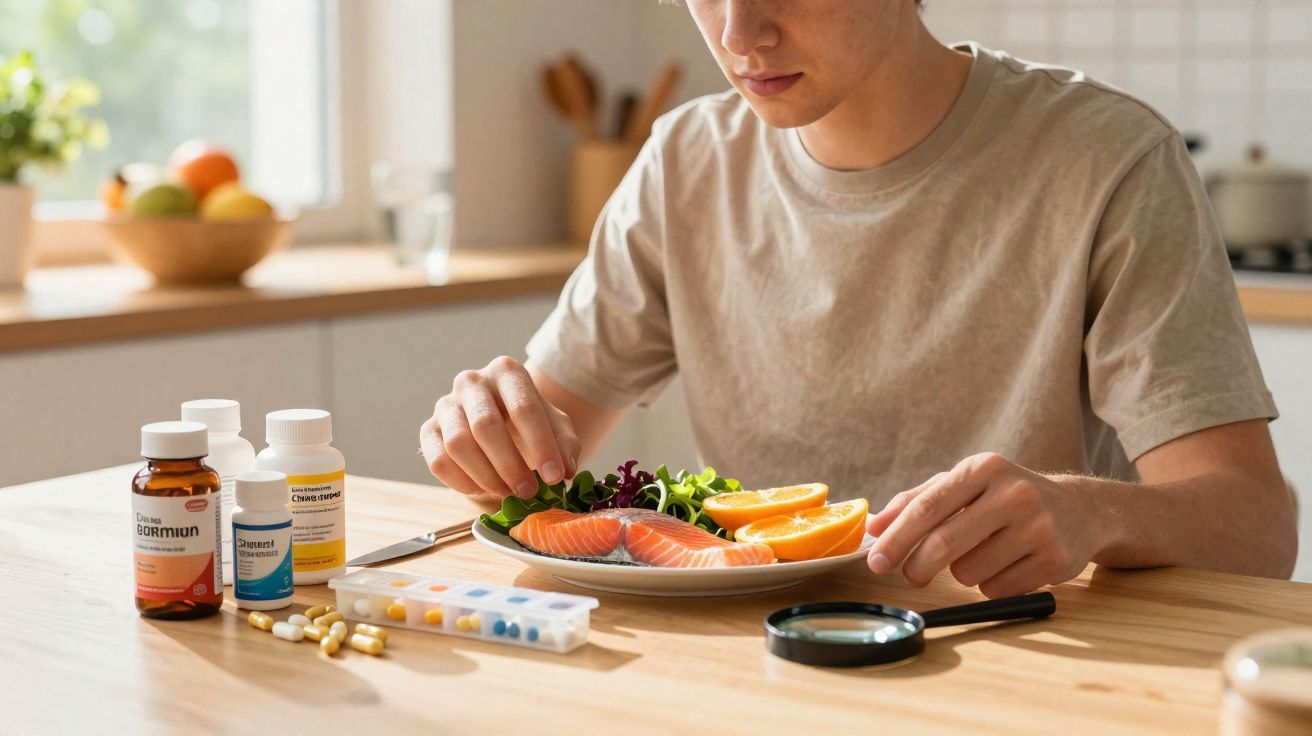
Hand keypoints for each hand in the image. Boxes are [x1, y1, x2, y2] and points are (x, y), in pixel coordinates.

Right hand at [419, 356, 580, 499]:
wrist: (498, 425)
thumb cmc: (529, 424)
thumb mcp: (556, 428)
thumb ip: (564, 445)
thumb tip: (563, 470)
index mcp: (506, 372)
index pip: (524, 407)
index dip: (541, 445)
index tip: (554, 476)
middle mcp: (471, 381)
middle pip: (486, 425)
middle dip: (510, 465)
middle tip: (529, 491)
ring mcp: (445, 404)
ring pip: (458, 444)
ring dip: (486, 476)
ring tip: (508, 493)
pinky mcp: (429, 430)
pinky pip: (438, 461)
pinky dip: (462, 482)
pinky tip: (483, 489)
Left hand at [866, 452, 1107, 597]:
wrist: (1080, 510)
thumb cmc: (1005, 497)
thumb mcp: (964, 485)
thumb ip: (916, 501)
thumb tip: (873, 526)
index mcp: (984, 468)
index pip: (928, 506)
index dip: (897, 537)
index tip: (876, 561)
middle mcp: (1014, 492)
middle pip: (945, 543)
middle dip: (917, 566)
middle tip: (910, 576)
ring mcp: (1039, 526)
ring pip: (969, 572)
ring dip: (963, 574)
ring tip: (982, 555)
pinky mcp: (1056, 559)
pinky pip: (998, 589)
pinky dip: (990, 585)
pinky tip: (1007, 566)